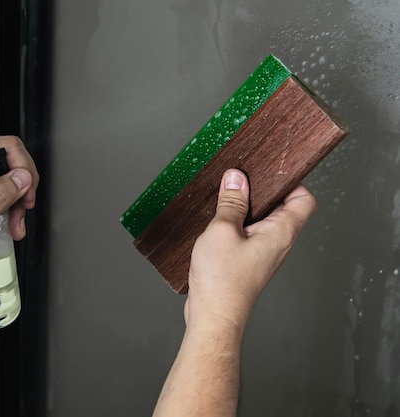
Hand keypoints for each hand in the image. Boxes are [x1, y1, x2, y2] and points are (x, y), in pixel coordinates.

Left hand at [0, 136, 38, 270]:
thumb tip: (23, 178)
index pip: (7, 147)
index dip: (24, 171)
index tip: (27, 196)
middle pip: (10, 158)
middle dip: (22, 187)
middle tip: (23, 210)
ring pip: (7, 171)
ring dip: (16, 197)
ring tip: (14, 222)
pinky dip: (7, 200)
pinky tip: (7, 218)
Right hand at [184, 169, 316, 331]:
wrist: (213, 317)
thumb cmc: (222, 282)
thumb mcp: (222, 231)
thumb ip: (231, 203)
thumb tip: (236, 179)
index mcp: (281, 233)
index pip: (304, 200)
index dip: (290, 182)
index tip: (268, 171)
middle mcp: (277, 244)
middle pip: (281, 207)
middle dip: (260, 191)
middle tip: (239, 181)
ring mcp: (262, 254)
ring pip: (261, 221)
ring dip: (244, 209)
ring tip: (224, 200)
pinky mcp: (247, 262)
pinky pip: (247, 235)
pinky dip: (234, 225)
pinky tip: (215, 223)